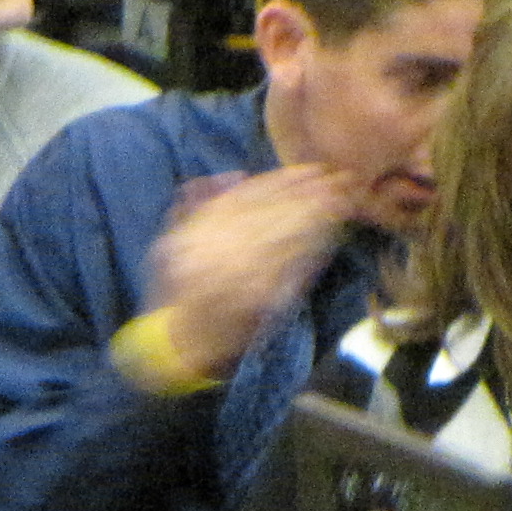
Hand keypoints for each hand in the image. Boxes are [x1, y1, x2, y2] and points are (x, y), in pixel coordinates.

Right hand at [147, 165, 353, 383]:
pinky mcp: (264, 300)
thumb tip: (235, 175)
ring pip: (287, 237)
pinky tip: (332, 232)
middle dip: (307, 194)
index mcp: (195, 237)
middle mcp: (217, 255)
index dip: (281, 180)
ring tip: (342, 199)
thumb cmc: (179, 289)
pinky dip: (315, 248)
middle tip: (338, 179)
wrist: (185, 341)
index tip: (310, 169)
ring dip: (318, 217)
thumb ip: (194, 205)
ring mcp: (242, 279)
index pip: (246, 198)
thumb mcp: (169, 243)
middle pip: (272, 214)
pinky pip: (294, 267)